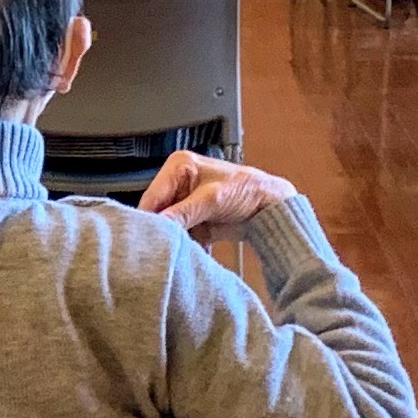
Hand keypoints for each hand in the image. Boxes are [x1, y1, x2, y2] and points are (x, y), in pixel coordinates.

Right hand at [138, 152, 296, 238]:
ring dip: (171, 238)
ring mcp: (184, 203)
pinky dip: (181, 244)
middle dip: (161, 229)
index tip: (147, 237)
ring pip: (166, 226)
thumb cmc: (248, 190)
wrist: (269, 209)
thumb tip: (159, 224)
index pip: (152, 195)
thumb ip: (183, 212)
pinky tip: (185, 252)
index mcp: (179, 166)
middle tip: (161, 246)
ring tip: (176, 249)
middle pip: (156, 212)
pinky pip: (178, 235)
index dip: (149, 217)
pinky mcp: (191, 221)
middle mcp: (177, 183)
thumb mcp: (212, 199)